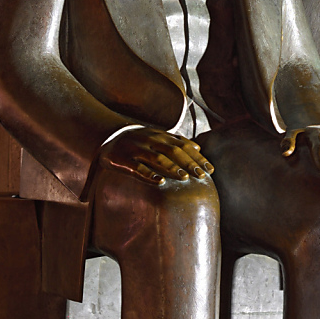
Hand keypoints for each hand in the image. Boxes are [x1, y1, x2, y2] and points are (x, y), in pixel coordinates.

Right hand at [98, 128, 213, 185]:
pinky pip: (137, 168)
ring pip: (157, 159)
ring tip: (184, 178)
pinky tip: (160, 182)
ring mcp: (137, 149)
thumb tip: (197, 147)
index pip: (184, 146)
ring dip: (172, 168)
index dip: (197, 158)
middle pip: (174, 152)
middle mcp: (150, 141)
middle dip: (189, 164)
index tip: (210, 170)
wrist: (109, 137)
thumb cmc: (139, 140)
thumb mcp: (157, 136)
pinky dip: (149, 175)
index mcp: (160, 135)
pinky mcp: (123, 160)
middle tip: (202, 176)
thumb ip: (176, 141)